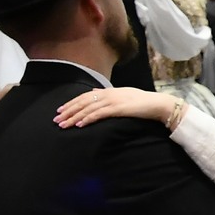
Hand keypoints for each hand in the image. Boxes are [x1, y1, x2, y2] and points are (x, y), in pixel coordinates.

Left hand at [54, 87, 177, 126]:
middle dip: (68, 111)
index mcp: (108, 90)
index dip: (71, 103)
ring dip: (74, 117)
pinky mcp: (118, 108)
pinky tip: (80, 125)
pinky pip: (99, 114)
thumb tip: (94, 90)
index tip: (61, 110)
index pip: (84, 96)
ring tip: (64, 125)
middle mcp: (108, 93)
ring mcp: (113, 100)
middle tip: (57, 120)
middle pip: (83, 102)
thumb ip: (107, 93)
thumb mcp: (123, 94)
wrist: (157, 104)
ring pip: (88, 108)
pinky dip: (88, 119)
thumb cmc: (142, 101)